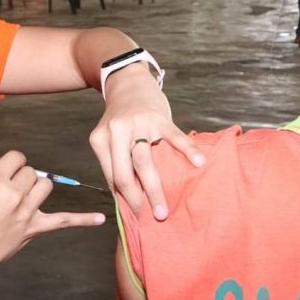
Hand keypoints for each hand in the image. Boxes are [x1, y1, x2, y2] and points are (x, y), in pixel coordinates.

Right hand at [0, 150, 104, 287]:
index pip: (16, 157)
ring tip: (22, 198)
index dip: (10, 164)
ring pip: (45, 185)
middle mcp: (13, 194)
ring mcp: (25, 212)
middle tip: (7, 191)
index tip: (3, 172)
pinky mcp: (33, 229)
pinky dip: (82, 220)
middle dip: (21, 176)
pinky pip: (62, 221)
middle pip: (31, 172)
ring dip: (36, 187)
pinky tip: (101, 218)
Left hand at [89, 67, 205, 220]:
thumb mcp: (109, 137)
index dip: (123, 198)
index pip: (111, 176)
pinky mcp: (158, 117)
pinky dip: (188, 150)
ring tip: (164, 210)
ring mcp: (138, 124)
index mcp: (100, 140)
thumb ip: (115, 162)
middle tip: (150, 219)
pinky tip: (199, 162)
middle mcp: (116, 132)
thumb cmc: (121, 117)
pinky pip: (174, 137)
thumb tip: (125, 198)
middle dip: (137, 201)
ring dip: (155, 190)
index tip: (135, 215)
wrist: (127, 80)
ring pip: (145, 163)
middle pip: (124, 174)